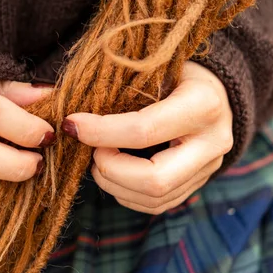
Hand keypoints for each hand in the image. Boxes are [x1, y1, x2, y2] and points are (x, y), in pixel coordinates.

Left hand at [62, 61, 232, 214]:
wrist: (215, 90)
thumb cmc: (174, 72)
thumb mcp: (152, 67)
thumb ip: (116, 85)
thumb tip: (57, 104)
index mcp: (203, 104)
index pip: (145, 129)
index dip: (101, 131)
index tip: (72, 124)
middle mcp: (213, 142)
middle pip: (154, 179)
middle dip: (110, 170)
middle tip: (91, 151)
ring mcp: (209, 169)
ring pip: (155, 198)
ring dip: (113, 184)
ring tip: (98, 159)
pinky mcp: (199, 185)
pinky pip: (158, 205)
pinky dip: (126, 193)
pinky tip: (114, 172)